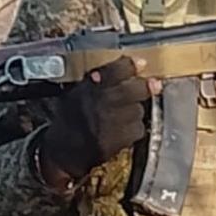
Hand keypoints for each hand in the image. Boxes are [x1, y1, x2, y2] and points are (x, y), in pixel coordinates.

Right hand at [39, 56, 158, 185]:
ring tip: (124, 113)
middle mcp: (101, 102)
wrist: (64, 151)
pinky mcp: (119, 140)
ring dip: (136, 109)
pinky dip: (134, 128)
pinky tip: (124, 129)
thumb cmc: (70, 119)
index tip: (140, 63)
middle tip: (151, 85)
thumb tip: (127, 67)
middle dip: (144, 86)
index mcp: (89, 87)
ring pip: (138, 110)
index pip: (117, 70)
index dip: (130, 65)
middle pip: (135, 89)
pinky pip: (137, 129)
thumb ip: (99, 79)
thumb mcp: (76, 92)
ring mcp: (112, 122)